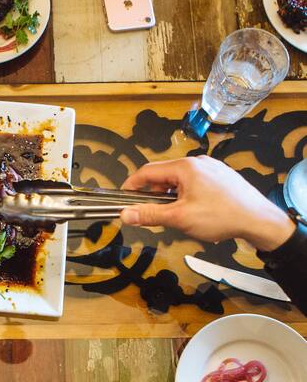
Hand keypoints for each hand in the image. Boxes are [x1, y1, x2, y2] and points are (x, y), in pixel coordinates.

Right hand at [120, 156, 294, 251]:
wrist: (258, 219)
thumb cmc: (221, 216)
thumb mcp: (180, 218)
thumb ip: (150, 214)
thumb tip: (125, 214)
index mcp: (185, 167)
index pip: (147, 171)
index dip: (132, 185)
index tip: (123, 198)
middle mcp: (197, 162)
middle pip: (164, 175)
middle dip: (155, 194)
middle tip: (154, 214)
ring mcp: (211, 168)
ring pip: (180, 180)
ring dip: (172, 196)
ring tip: (178, 215)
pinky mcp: (221, 176)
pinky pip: (196, 183)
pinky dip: (187, 195)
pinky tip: (196, 211)